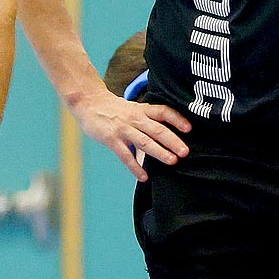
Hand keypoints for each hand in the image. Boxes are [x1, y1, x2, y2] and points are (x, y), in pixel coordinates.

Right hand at [73, 87, 191, 181]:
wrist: (88, 102)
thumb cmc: (113, 109)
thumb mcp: (132, 109)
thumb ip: (147, 120)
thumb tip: (164, 137)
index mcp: (142, 110)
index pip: (163, 112)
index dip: (177, 119)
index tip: (189, 128)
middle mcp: (135, 118)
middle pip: (157, 129)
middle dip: (173, 141)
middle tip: (185, 152)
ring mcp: (123, 129)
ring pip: (144, 141)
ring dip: (159, 152)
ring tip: (172, 161)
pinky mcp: (111, 139)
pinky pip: (125, 155)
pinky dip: (135, 167)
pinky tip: (144, 177)